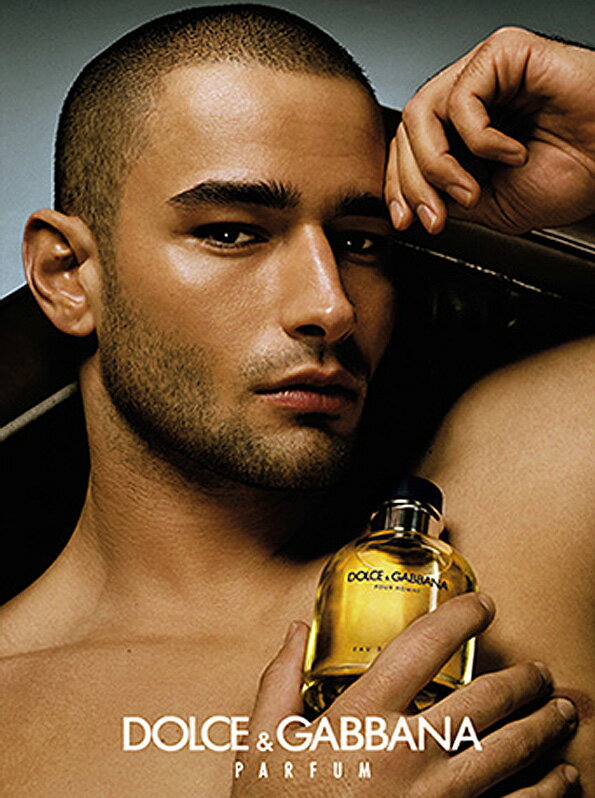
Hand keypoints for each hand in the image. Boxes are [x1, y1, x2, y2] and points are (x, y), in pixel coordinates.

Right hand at [231, 594, 578, 795]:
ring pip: (510, 752)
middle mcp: (407, 753)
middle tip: (537, 671)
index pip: (422, 648)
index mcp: (361, 718)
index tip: (483, 605)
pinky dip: (550, 791)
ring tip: (561, 711)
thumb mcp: (263, 742)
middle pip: (483, 701)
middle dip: (521, 680)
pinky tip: (565, 778)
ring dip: (544, 727)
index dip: (460, 617)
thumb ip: (279, 681)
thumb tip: (295, 631)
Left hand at [385, 27, 594, 234]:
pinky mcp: (503, 53)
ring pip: (423, 113)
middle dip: (414, 184)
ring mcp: (484, 71)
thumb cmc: (572, 175)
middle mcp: (470, 95)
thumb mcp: (492, 204)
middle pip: (407, 131)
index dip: (399, 185)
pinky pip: (462, 98)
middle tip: (438, 217)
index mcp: (465, 126)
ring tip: (473, 191)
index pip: (409, 147)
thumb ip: (446, 197)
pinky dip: (481, 138)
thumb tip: (411, 203)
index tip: (405, 221)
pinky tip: (512, 152)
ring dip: (439, 166)